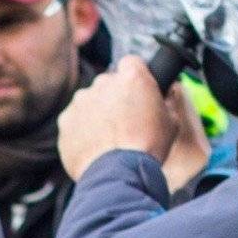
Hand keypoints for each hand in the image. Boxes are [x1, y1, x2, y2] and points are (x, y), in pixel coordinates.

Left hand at [58, 58, 185, 179]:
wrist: (118, 174)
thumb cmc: (146, 148)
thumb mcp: (171, 121)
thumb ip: (164, 101)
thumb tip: (164, 97)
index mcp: (131, 77)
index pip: (132, 63)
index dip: (135, 77)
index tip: (137, 90)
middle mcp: (102, 83)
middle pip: (108, 83)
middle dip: (115, 98)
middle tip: (125, 121)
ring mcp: (80, 101)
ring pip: (90, 101)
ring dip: (97, 114)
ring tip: (109, 137)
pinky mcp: (65, 120)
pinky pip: (74, 120)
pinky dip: (81, 130)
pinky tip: (95, 145)